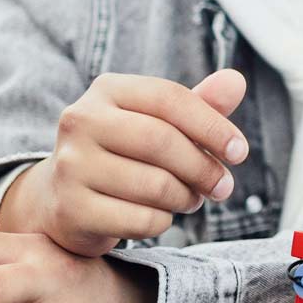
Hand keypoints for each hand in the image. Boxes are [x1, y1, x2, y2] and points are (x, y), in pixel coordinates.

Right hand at [0, 70, 248, 256]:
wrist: (63, 198)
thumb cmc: (125, 152)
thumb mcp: (160, 122)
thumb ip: (200, 103)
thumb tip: (237, 80)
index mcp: (107, 89)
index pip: (170, 98)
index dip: (213, 126)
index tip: (240, 152)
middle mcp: (81, 121)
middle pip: (162, 142)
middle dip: (204, 168)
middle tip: (223, 186)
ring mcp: (70, 165)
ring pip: (155, 185)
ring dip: (186, 197)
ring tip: (191, 199)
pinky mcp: (70, 209)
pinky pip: (139, 220)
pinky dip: (162, 222)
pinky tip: (161, 216)